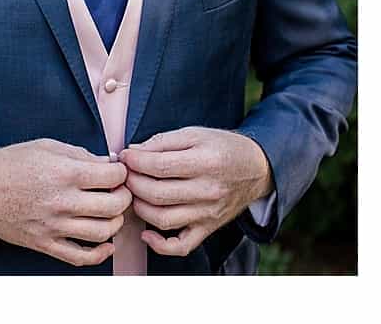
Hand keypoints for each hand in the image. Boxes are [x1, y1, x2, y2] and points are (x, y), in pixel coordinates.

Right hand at [0, 137, 132, 266]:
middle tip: (122, 191)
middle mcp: (62, 202)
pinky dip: (98, 255)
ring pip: (101, 233)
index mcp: (66, 173)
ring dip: (115, 223)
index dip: (124, 172)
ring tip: (113, 213)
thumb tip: (109, 164)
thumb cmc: (14, 163)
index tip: (120, 172)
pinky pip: (77, 257)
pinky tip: (106, 245)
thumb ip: (82, 155)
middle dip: (126, 198)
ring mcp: (53, 226)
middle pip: (113, 206)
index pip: (113, 177)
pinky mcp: (44, 244)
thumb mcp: (50, 146)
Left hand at [121, 124, 273, 258]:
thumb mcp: (197, 134)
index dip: (136, 162)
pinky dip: (158, 245)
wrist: (255, 168)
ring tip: (134, 195)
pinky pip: (179, 247)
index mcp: (207, 160)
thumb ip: (164, 142)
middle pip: (158, 193)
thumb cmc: (223, 148)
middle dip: (133, 183)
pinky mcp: (206, 229)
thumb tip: (132, 152)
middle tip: (126, 175)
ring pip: (163, 219)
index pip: (161, 165)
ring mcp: (207, 213)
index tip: (125, 157)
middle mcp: (208, 190)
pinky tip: (146, 232)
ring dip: (139, 207)